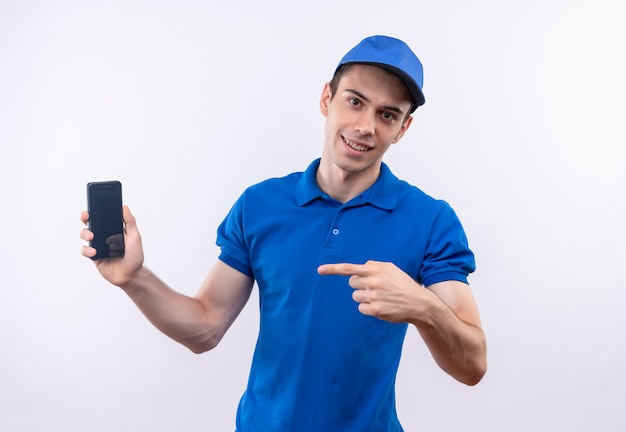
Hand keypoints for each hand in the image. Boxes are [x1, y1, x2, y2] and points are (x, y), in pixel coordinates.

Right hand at [80, 205, 144, 287]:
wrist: (131, 275)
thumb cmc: (134, 255)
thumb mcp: (135, 236)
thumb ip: (130, 222)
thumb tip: (124, 207)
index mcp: (113, 228)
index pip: (103, 216)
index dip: (97, 209)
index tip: (94, 204)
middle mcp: (104, 235)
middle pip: (91, 223)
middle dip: (85, 217)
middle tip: (86, 216)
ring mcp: (98, 245)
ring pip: (85, 235)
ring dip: (85, 233)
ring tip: (92, 237)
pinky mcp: (93, 256)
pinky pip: (85, 250)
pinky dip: (87, 250)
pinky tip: (94, 251)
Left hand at [318, 260, 433, 322]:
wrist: (419, 303)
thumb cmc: (404, 285)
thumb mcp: (392, 269)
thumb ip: (375, 266)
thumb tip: (360, 268)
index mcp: (376, 270)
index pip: (349, 268)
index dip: (333, 269)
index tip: (320, 270)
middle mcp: (373, 282)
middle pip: (351, 284)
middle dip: (360, 286)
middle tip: (375, 288)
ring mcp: (373, 296)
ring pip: (356, 297)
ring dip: (365, 298)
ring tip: (381, 298)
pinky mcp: (375, 310)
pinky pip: (361, 308)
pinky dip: (369, 308)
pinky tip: (381, 306)